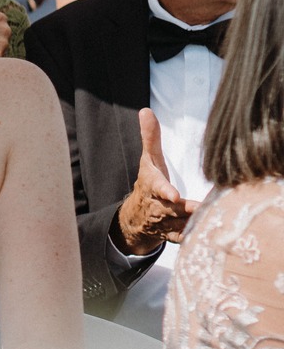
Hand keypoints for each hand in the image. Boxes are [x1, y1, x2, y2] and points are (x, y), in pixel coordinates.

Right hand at [115, 107, 194, 254]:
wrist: (137, 218)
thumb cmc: (148, 184)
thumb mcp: (148, 161)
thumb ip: (150, 138)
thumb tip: (145, 111)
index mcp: (152, 186)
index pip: (158, 188)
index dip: (165, 191)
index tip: (173, 195)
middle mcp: (157, 205)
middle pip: (172, 209)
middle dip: (184, 209)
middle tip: (200, 208)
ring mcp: (165, 222)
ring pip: (181, 223)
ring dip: (194, 222)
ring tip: (211, 218)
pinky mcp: (174, 235)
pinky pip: (184, 238)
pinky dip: (193, 237)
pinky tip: (205, 234)